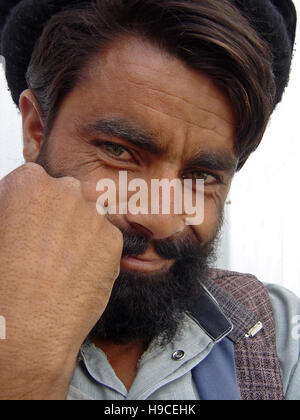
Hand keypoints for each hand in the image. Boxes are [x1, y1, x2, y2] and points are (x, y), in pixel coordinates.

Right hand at [0, 163, 122, 399]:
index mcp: (30, 182)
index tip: (25, 225)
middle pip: (64, 196)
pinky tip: (77, 274)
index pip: (34, 183)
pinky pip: (104, 240)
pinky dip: (95, 253)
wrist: (26, 328)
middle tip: (43, 247)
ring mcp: (94, 215)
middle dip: (56, 215)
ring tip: (60, 265)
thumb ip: (11, 212)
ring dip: (78, 233)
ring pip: (87, 218)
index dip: (28, 207)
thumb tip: (19, 213)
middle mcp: (66, 191)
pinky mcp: (113, 241)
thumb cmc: (2, 283)